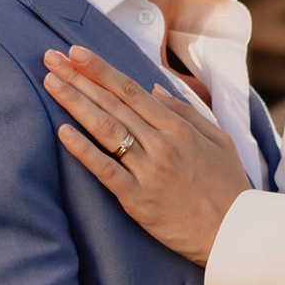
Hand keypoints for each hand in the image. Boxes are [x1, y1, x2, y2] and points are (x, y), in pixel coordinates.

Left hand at [42, 45, 248, 261]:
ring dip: (75, 103)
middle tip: (50, 58)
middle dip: (79, 78)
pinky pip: (105, 170)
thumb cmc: (228, 187)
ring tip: (51, 83)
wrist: (234, 233)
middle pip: (113, 103)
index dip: (101, 69)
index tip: (76, 51)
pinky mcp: (138, 200)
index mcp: (179, 128)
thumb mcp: (219, 140)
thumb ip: (185, 112)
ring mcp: (148, 171)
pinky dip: (82, 150)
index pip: (132, 90)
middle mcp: (161, 144)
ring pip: (105, 129)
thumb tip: (153, 88)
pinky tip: (62, 132)